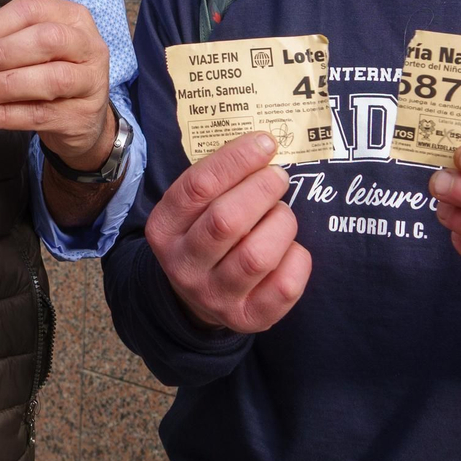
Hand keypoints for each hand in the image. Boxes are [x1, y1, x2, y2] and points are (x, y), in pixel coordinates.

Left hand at [0, 0, 114, 169]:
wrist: (84, 118)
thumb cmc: (54, 73)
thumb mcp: (39, 49)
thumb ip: (9, 42)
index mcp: (73, 18)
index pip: (31, 10)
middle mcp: (89, 46)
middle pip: (46, 39)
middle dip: (1, 54)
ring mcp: (91, 82)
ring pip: (50, 79)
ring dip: (5, 85)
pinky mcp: (82, 116)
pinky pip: (42, 114)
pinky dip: (9, 114)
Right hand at [145, 132, 310, 333]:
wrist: (199, 296)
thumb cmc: (205, 233)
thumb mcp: (195, 206)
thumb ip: (220, 179)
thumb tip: (264, 145)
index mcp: (164, 229)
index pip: (198, 186)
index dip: (237, 159)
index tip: (265, 142)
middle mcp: (184, 266)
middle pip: (227, 221)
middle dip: (262, 189)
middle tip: (278, 176)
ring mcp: (215, 296)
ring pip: (258, 255)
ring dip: (280, 223)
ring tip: (281, 213)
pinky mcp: (248, 318)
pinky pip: (285, 285)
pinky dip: (297, 258)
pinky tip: (289, 248)